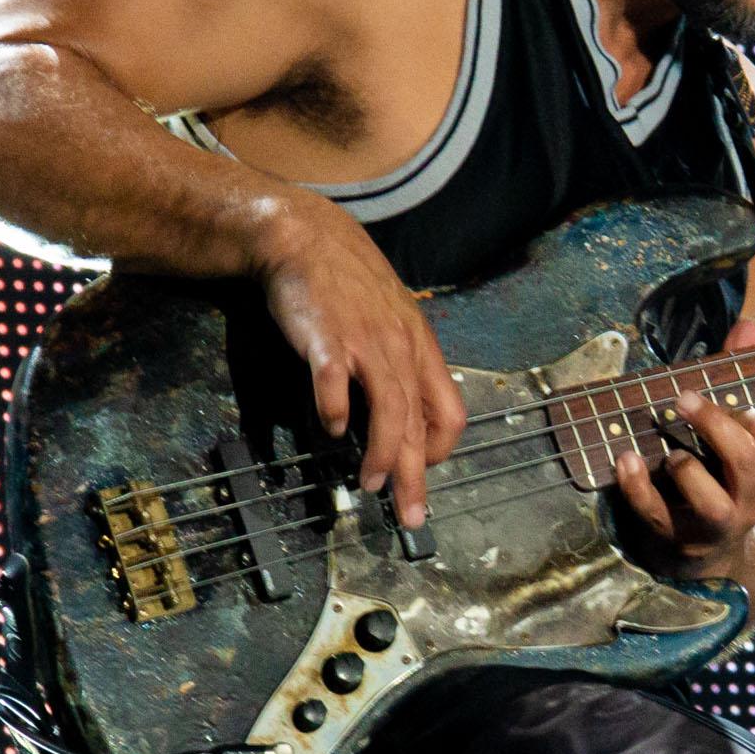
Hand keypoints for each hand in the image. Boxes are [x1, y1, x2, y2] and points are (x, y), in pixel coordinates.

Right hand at [248, 192, 467, 524]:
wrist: (304, 237)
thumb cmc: (346, 285)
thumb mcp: (389, 321)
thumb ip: (398, 365)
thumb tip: (399, 416)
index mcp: (418, 347)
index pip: (450, 411)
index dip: (439, 449)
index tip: (421, 470)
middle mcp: (399, 348)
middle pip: (419, 421)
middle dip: (416, 475)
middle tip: (410, 515)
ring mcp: (364, 342)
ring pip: (389, 408)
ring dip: (382, 453)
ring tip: (372, 484)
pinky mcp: (327, 338)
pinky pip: (336, 382)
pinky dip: (336, 410)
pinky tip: (333, 430)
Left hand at [612, 363, 754, 583]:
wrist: (707, 552)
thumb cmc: (720, 474)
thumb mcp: (733, 432)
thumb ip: (738, 377)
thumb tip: (747, 325)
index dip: (750, 414)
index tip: (726, 396)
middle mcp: (748, 500)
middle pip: (744, 465)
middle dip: (714, 427)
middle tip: (682, 399)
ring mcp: (713, 524)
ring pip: (711, 503)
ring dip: (686, 468)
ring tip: (669, 450)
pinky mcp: (676, 538)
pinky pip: (656, 515)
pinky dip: (638, 487)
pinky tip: (624, 460)